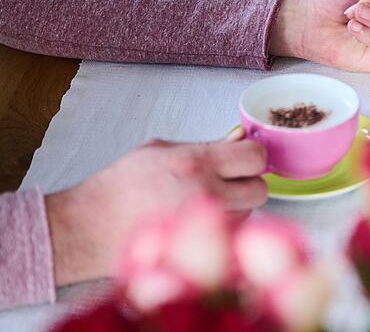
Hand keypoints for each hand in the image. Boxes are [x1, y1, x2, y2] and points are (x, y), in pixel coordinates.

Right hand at [45, 138, 267, 285]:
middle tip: (230, 181)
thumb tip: (239, 139)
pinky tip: (200, 221)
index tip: (244, 158)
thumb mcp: (159, 150)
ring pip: (249, 214)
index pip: (255, 157)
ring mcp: (205, 225)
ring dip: (237, 207)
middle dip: (249, 184)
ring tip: (205, 202)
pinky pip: (231, 235)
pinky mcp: (201, 249)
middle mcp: (205, 193)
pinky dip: (225, 228)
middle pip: (260, 190)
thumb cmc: (119, 187)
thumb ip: (205, 145)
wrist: (88, 227)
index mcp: (196, 163)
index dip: (253, 156)